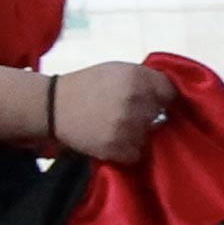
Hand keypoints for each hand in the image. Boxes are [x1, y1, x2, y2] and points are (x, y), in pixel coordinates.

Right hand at [43, 60, 171, 165]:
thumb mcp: (117, 70)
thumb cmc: (87, 85)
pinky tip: (113, 140)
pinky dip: (127, 151)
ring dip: (138, 135)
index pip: (170, 93)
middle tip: (129, 114)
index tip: (155, 102)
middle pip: (160, 115)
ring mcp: (126, 126)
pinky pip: (135, 154)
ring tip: (118, 128)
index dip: (162, 98)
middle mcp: (135, 101)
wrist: (53, 106)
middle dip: (148, 115)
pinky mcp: (115, 148)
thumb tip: (166, 93)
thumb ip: (143, 79)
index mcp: (137, 78)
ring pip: (149, 136)